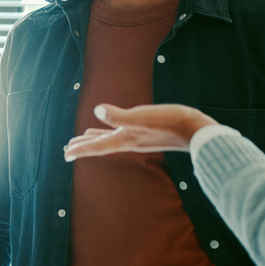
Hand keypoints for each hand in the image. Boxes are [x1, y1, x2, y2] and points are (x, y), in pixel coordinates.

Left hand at [63, 104, 217, 161]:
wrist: (199, 131)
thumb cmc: (174, 122)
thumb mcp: (145, 116)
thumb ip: (120, 116)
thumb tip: (97, 111)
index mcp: (126, 138)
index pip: (98, 146)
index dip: (80, 149)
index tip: (65, 154)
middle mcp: (130, 140)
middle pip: (101, 145)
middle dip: (84, 147)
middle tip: (66, 150)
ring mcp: (139, 138)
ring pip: (110, 140)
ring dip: (95, 140)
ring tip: (81, 139)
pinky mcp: (148, 133)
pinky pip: (122, 134)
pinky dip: (112, 132)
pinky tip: (114, 129)